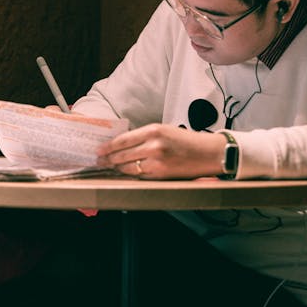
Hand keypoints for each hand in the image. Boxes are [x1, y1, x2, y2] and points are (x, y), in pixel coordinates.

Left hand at [97, 123, 225, 179]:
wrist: (207, 153)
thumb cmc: (186, 140)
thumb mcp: (164, 130)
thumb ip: (144, 136)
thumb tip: (122, 144)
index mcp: (153, 130)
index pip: (122, 140)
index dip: (108, 147)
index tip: (99, 150)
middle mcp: (153, 146)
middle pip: (122, 155)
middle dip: (108, 159)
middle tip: (99, 161)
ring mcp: (157, 162)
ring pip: (129, 168)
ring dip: (117, 168)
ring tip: (110, 168)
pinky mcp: (161, 175)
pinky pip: (140, 176)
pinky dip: (132, 175)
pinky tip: (125, 174)